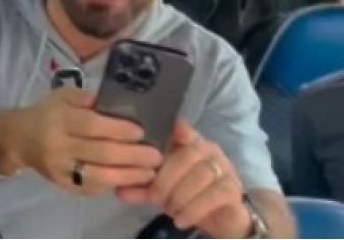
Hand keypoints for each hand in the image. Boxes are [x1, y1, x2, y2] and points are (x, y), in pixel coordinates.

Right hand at [10, 87, 162, 195]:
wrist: (18, 139)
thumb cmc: (46, 113)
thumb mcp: (64, 96)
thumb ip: (89, 99)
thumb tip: (120, 106)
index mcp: (59, 119)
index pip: (92, 125)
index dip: (118, 129)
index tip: (141, 132)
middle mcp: (58, 146)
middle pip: (99, 152)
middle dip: (132, 156)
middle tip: (156, 156)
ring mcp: (60, 168)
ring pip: (97, 175)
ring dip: (127, 175)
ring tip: (149, 173)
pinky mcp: (62, 184)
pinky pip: (90, 188)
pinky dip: (112, 185)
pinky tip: (129, 180)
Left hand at [117, 122, 250, 237]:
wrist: (220, 221)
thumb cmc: (187, 198)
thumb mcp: (161, 193)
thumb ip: (142, 189)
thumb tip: (118, 191)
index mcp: (190, 144)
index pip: (183, 131)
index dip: (177, 130)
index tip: (169, 132)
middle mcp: (209, 151)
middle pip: (187, 156)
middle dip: (166, 179)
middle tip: (155, 198)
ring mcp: (225, 168)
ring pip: (201, 175)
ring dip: (180, 195)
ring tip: (170, 210)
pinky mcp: (233, 189)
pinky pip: (214, 194)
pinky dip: (194, 208)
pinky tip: (181, 219)